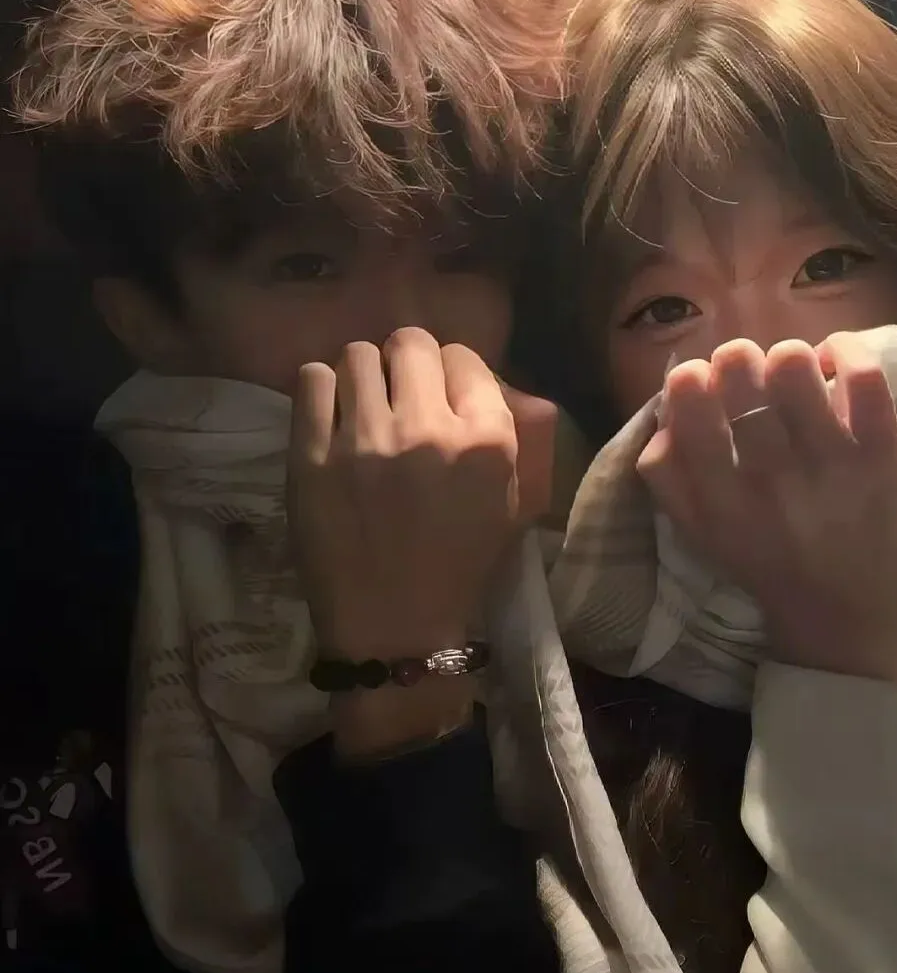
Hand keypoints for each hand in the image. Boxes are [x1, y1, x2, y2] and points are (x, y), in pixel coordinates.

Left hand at [287, 328, 521, 752]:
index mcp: (486, 441)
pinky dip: (322, 392)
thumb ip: (500, 433)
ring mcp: (365, 441)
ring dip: (363, 376)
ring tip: (362, 408)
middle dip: (406, 362)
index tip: (438, 392)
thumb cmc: (458, 566)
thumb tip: (469, 378)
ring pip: (357, 355)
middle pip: (410, 343)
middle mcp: (428, 429)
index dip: (450, 371)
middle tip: (398, 393)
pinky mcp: (312, 457)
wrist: (395, 629)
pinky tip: (331, 418)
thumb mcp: (508, 502)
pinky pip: (312, 381)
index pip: (464, 357)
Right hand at [637, 335, 896, 685]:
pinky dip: (845, 351)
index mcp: (718, 495)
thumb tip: (667, 407)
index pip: (688, 399)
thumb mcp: (695, 530)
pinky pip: (864, 376)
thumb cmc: (763, 561)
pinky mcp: (883, 456)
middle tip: (749, 375)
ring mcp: (831, 463)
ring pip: (795, 362)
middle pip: (740, 367)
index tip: (700, 381)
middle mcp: (770, 476)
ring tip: (793, 377)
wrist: (844, 615)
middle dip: (737, 357)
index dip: (689, 374)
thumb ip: (664, 471)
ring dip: (787, 357)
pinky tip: (834, 365)